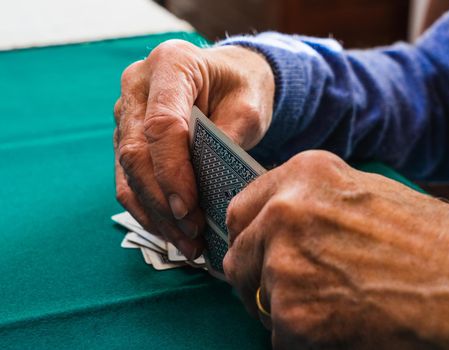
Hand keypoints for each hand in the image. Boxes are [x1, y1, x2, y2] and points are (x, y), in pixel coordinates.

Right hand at [113, 40, 273, 257]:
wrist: (227, 78)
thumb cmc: (241, 88)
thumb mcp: (250, 106)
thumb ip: (229, 138)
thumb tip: (206, 188)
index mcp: (170, 64)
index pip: (161, 125)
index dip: (171, 171)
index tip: (189, 209)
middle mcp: (137, 86)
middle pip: (136, 153)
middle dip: (163, 201)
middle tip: (192, 233)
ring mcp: (127, 112)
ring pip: (127, 172)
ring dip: (154, 213)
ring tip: (186, 244)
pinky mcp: (126, 137)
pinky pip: (127, 179)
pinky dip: (147, 209)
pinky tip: (171, 231)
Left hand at [224, 150, 448, 348]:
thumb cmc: (436, 244)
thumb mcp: (368, 193)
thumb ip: (315, 202)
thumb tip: (282, 223)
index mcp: (305, 174)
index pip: (242, 209)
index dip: (250, 237)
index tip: (259, 253)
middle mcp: (284, 210)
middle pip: (238, 254)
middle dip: (256, 275)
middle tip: (285, 291)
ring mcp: (284, 262)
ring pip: (258, 297)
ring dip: (285, 308)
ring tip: (333, 307)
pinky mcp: (291, 314)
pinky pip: (278, 334)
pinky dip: (303, 338)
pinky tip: (342, 326)